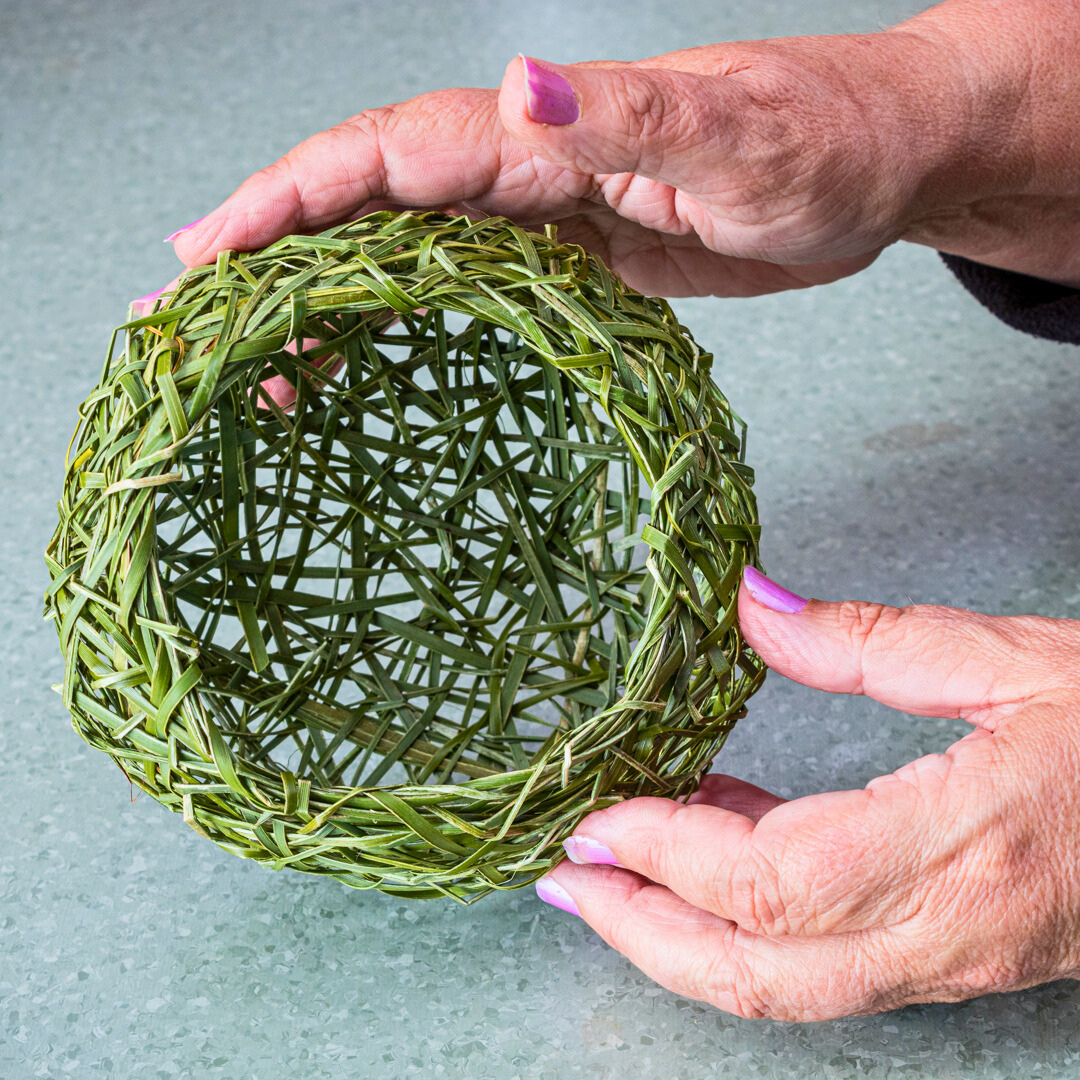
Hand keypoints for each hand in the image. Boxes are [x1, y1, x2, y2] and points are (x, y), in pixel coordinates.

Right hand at [167, 0, 1079, 296]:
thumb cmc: (830, 144)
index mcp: (552, 132)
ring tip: (268, 362)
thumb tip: (513, 81)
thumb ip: (628, 114)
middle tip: (201, 326)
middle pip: (374, 202)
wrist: (880, 165)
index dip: (292, 198)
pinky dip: (407, 317)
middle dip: (279, 253)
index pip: (391, 156)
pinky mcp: (575, 255)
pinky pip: (467, 284)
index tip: (209, 253)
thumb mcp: (743, 133)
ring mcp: (550, 213)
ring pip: (410, 247)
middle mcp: (534, 164)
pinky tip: (376, 355)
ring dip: (332, 296)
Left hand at [535, 567, 1079, 1020]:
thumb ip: (865, 637)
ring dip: (681, 937)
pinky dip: (745, 920)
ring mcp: (956, 961)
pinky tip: (711, 847)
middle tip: (565, 875)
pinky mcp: (957, 960)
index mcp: (966, 843)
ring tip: (613, 868)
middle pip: (761, 973)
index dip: (670, 853)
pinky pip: (825, 962)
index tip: (598, 815)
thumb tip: (747, 606)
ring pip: (786, 989)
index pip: (778, 881)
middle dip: (643, 930)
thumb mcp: (1011, 657)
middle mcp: (953, 928)